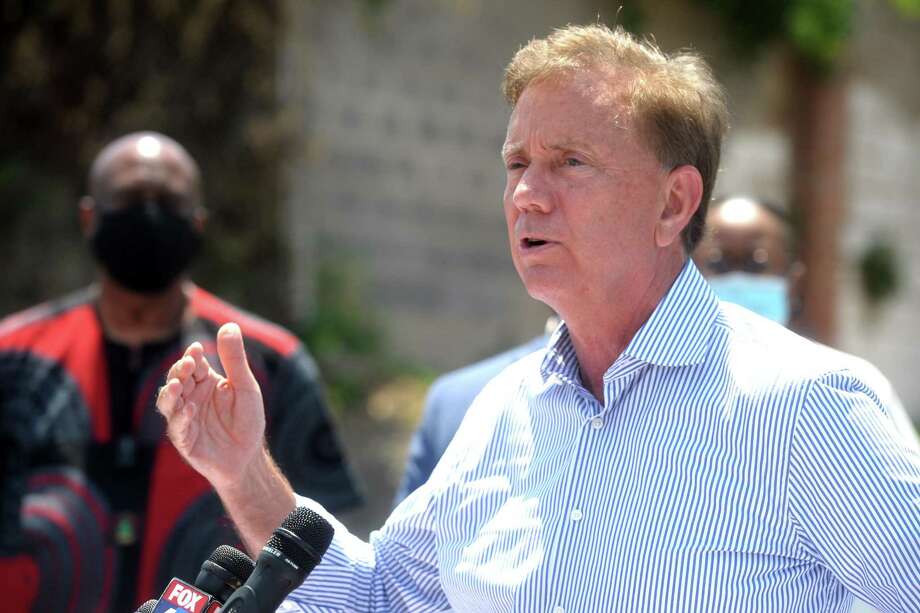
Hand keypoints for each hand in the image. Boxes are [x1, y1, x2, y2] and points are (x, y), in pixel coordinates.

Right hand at [157, 322, 264, 489]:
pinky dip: (181, 418)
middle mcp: (190, 397)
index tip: (197, 349)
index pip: (193, 364)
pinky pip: (177, 427)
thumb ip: (235, 359)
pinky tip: (190, 410)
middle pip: (177, 379)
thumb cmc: (247, 420)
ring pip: (168, 402)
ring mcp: (184, 418)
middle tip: (188, 364)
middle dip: (179, 371)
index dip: (192, 356)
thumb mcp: (245, 386)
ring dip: (171, 393)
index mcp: (204, 382)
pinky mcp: (184, 439)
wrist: (248, 457)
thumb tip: (229, 325)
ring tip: (178, 385)